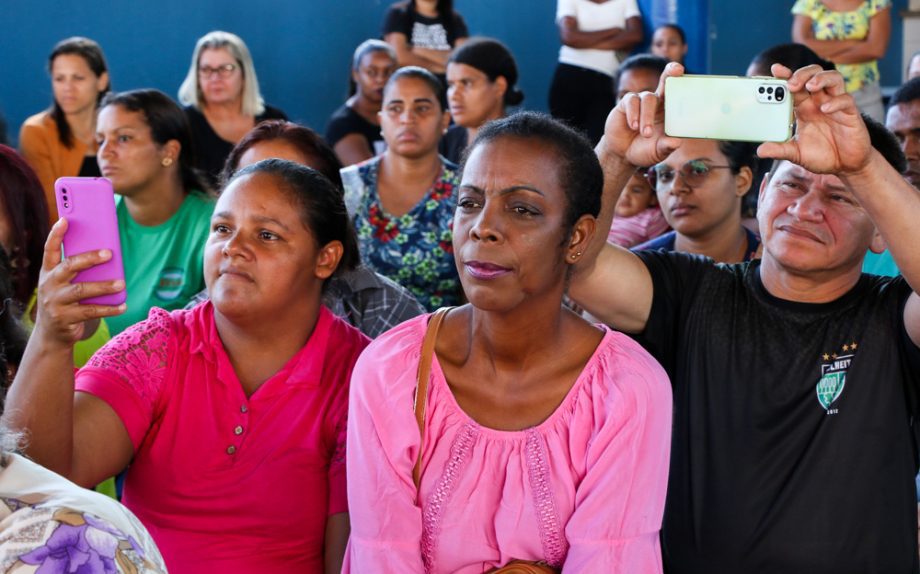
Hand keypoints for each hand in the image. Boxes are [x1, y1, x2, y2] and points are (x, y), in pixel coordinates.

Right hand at [35, 219, 125, 346]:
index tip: (64, 220)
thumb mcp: (65, 284)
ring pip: (82, 290)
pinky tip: (123, 305)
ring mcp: (55, 302)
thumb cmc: (65, 301)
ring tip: (121, 283)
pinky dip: (110, 308)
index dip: (55, 235)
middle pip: (69, 267)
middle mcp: (48, 285)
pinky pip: (91, 311)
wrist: (52, 334)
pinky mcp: (65, 318)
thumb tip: (108, 255)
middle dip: (89, 258)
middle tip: (109, 253)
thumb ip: (78, 271)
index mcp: (48, 272)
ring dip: (104, 286)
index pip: (49, 250)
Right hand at [598, 62, 683, 168]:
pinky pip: (632, 101)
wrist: (622, 154)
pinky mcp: (626, 104)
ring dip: (647, 116)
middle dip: (671, 73)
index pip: (680, 95)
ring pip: (648, 98)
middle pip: (666, 81)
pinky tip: (633, 126)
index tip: (693, 80)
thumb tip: (677, 142)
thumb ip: (666, 147)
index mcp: (670, 112)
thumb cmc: (645, 150)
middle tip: (677, 70)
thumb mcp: (658, 152)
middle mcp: (658, 103)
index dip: (686, 85)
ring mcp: (642, 101)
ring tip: (645, 133)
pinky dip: (634, 114)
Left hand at [757, 64, 870, 174]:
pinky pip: (845, 100)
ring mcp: (836, 105)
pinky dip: (836, 101)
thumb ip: (780, 150)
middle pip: (813, 75)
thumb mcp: (796, 153)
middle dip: (802, 74)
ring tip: (810, 86)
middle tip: (791, 83)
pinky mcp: (850, 114)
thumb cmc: (822, 155)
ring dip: (821, 78)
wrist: (845, 166)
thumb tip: (760, 151)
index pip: (795, 85)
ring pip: (833, 79)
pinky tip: (825, 108)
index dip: (786, 76)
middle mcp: (820, 102)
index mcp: (804, 108)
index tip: (775, 69)